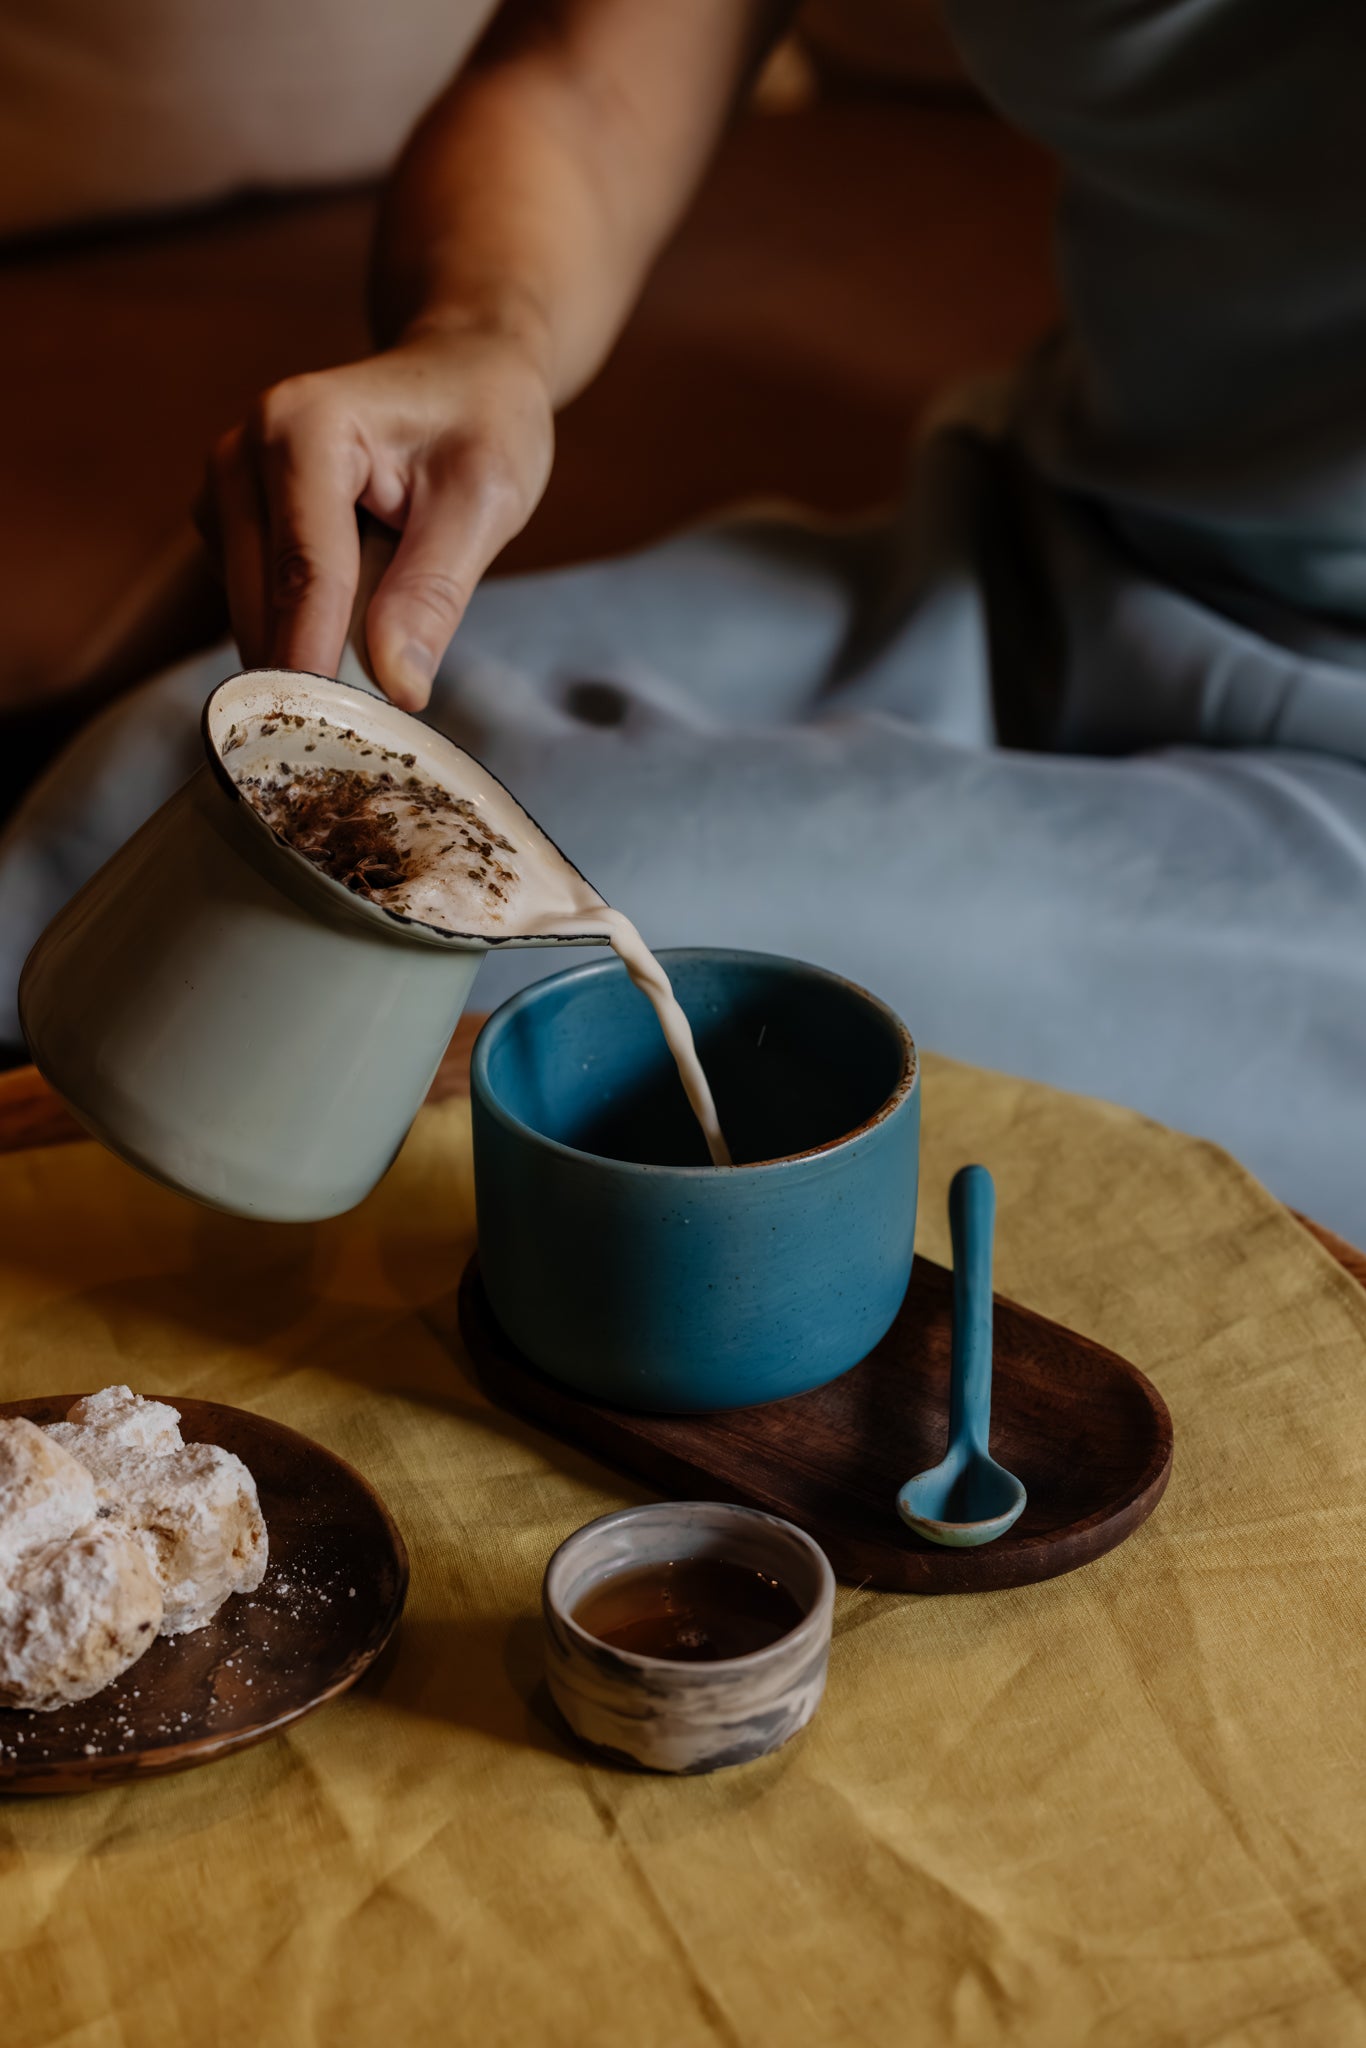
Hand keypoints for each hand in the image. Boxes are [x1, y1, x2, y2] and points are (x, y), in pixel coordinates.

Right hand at [198, 321, 554, 709]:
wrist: (461, 371)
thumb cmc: (483, 421)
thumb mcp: (485, 501)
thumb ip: (433, 591)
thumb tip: (396, 686)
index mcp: (301, 429)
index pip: (303, 572)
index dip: (314, 662)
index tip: (326, 737)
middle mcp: (242, 451)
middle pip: (260, 599)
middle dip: (309, 667)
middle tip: (366, 738)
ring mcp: (226, 486)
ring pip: (249, 610)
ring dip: (305, 647)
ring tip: (381, 651)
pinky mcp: (230, 520)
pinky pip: (254, 601)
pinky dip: (300, 629)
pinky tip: (356, 619)